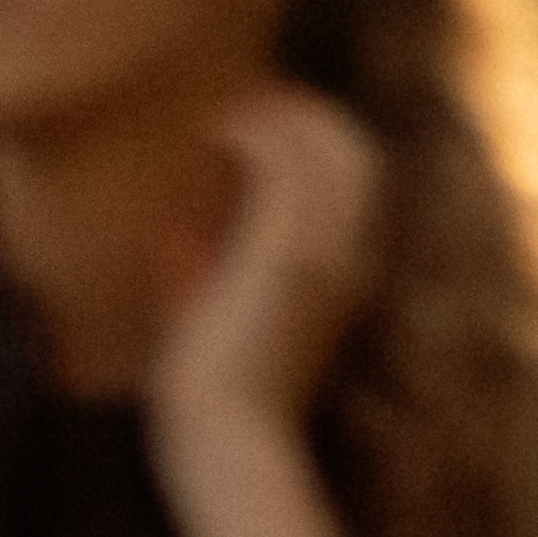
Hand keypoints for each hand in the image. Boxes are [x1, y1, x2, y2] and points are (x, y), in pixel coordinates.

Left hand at [142, 85, 385, 536]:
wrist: (226, 437)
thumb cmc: (213, 384)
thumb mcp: (220, 309)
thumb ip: (212, 267)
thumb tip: (178, 233)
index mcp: (347, 271)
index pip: (359, 174)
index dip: (317, 131)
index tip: (261, 112)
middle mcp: (352, 258)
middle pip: (356, 149)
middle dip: (305, 111)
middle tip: (244, 98)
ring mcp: (327, 255)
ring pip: (331, 146)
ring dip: (278, 115)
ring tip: (227, 110)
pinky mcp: (289, 257)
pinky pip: (289, 165)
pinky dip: (254, 132)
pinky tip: (214, 131)